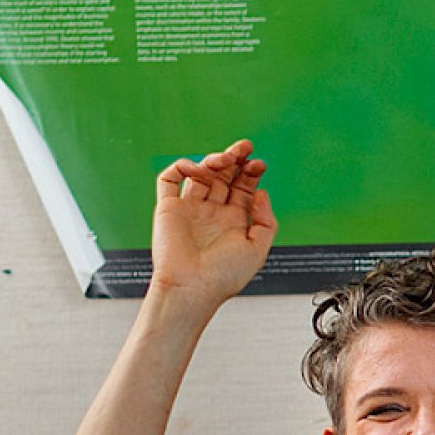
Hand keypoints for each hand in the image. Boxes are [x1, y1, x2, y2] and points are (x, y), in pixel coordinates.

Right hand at [149, 137, 278, 303]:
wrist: (192, 288)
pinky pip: (169, 179)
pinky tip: (198, 170)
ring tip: (226, 159)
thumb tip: (261, 192)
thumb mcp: (258, 249)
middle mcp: (212, 213)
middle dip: (235, 159)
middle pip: (224, 176)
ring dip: (214, 160)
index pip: (242, 188)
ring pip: (201, 173)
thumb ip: (266, 221)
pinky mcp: (168, 208)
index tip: (259, 164)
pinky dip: (181, 167)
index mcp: (233, 222)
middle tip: (246, 147)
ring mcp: (189, 209)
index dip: (251, 172)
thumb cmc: (224, 276)